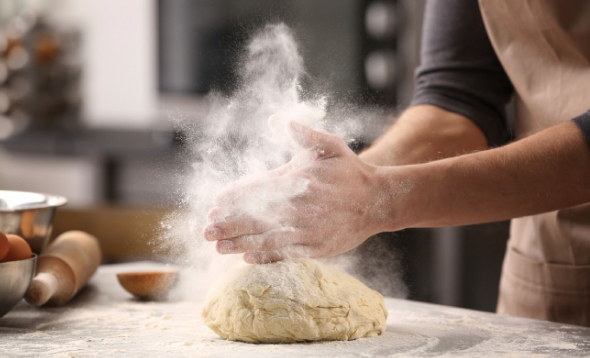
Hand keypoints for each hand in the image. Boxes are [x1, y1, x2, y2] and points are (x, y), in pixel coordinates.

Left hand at [203, 120, 389, 263]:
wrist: (377, 200)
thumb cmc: (349, 171)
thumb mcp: (328, 145)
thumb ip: (301, 132)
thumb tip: (275, 119)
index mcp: (296, 180)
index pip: (256, 189)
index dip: (233, 198)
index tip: (216, 203)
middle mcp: (297, 207)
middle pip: (254, 217)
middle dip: (227, 223)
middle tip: (206, 229)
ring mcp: (306, 230)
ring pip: (265, 238)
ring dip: (238, 243)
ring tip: (217, 247)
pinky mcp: (315, 248)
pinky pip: (284, 254)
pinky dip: (264, 257)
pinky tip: (246, 259)